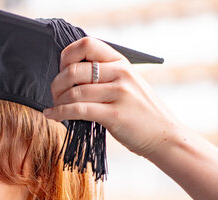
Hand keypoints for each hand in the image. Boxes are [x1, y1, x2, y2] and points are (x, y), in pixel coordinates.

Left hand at [43, 37, 178, 158]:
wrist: (164, 135)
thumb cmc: (140, 112)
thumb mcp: (127, 83)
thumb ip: (105, 75)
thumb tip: (69, 74)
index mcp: (121, 62)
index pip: (87, 44)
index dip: (67, 56)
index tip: (61, 69)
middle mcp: (120, 74)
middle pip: (74, 70)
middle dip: (57, 83)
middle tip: (54, 94)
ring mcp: (119, 94)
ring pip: (74, 92)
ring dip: (57, 101)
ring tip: (54, 107)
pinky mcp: (114, 115)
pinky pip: (78, 110)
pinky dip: (60, 113)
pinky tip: (53, 115)